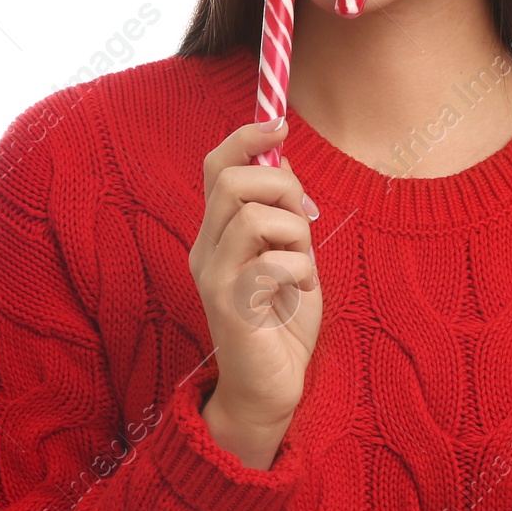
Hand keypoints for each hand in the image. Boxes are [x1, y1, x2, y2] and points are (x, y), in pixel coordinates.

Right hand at [188, 117, 321, 447]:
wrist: (272, 387)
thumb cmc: (283, 321)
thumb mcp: (288, 254)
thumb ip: (281, 213)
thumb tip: (281, 159)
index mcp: (217, 234)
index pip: (216, 167)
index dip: (246, 138)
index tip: (281, 123)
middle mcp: (206, 250)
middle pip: (233, 182)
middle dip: (283, 187)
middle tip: (306, 222)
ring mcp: (213, 277)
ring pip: (253, 215)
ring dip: (295, 234)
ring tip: (303, 267)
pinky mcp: (229, 305)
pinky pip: (272, 261)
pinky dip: (301, 272)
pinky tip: (301, 295)